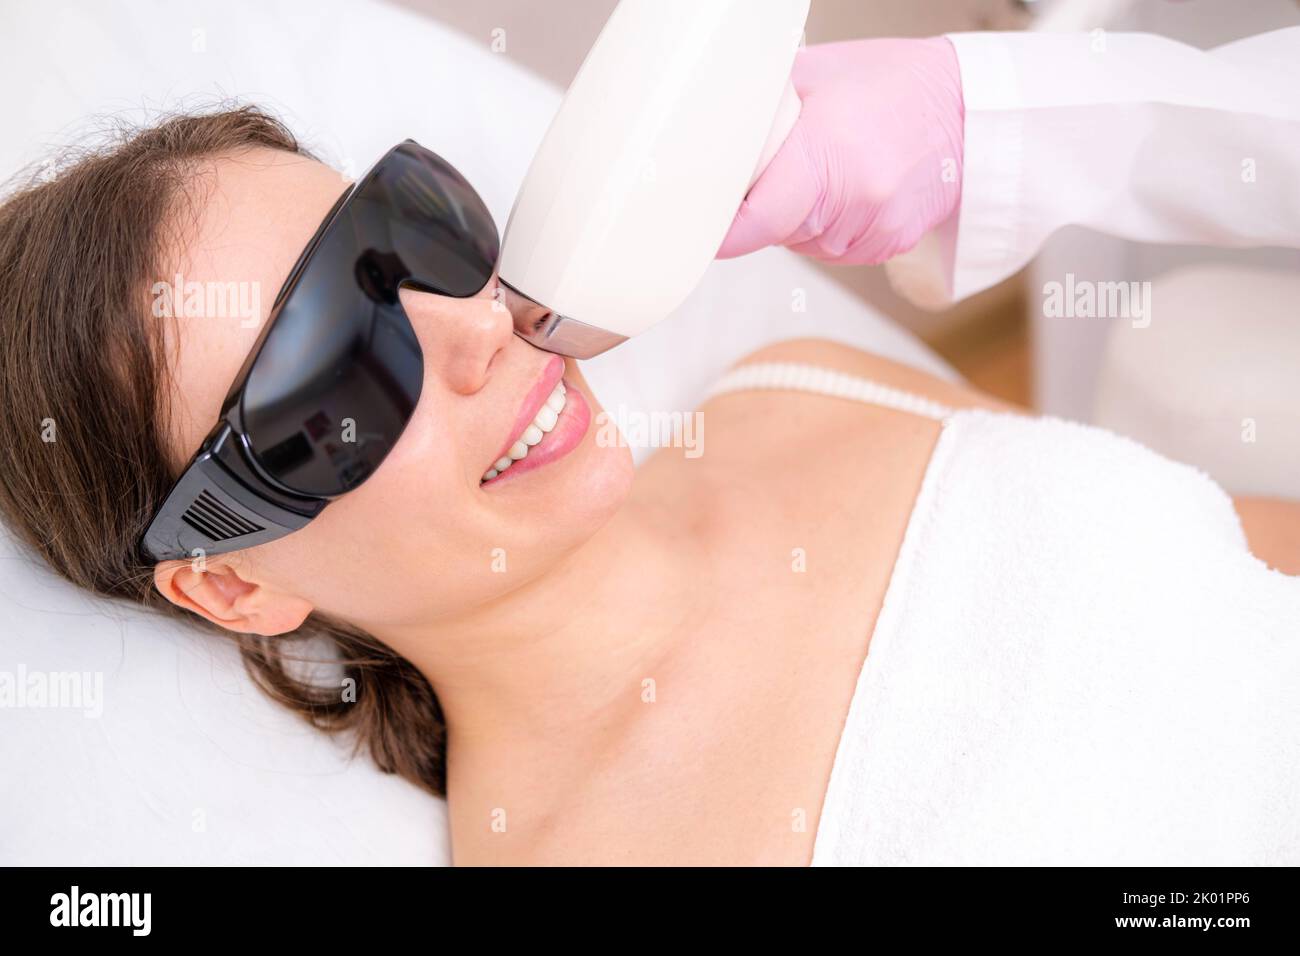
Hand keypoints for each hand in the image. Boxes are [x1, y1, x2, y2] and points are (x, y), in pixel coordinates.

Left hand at [717, 37, 964, 264]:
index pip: (755, 222)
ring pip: (804, 245)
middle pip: (775, 234)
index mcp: (825, 152)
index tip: (706, 225)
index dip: (725, 230)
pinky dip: (831, 227)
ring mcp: (875, 227)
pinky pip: (836, 250)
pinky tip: (851, 189)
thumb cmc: (891, 84)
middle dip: (764, 209)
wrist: (966, 107)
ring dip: (799, 220)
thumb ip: (759, 109)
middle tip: (784, 165)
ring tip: (829, 170)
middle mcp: (853, 198)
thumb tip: (709, 134)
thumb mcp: (814, 74)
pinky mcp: (890, 244)